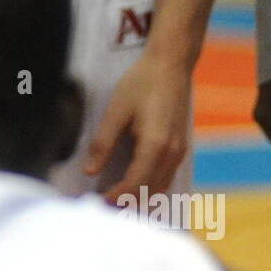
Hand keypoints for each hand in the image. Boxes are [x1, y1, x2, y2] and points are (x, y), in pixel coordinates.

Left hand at [86, 52, 191, 201]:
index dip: (117, 196)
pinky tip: (135, 185)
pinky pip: (167, 177)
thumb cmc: (142, 83)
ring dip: (140, 197)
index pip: (135, 183)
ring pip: (161, 187)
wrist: (170, 65)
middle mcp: (172, 152)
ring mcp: (180, 151)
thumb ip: (103, 143)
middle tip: (104, 205)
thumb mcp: (116, 110)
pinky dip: (151, 187)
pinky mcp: (181, 147)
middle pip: (150, 191)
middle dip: (127, 202)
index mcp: (155, 144)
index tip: (100, 200)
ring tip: (116, 198)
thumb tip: (90, 170)